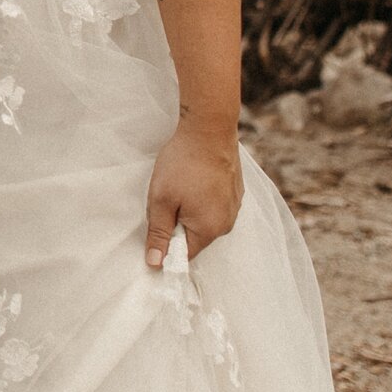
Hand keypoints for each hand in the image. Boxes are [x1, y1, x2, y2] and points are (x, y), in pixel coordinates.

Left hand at [145, 122, 242, 269]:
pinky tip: (196, 176)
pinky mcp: (236, 191)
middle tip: (168, 195)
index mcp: (210, 230)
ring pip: (205, 218)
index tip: (159, 219)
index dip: (167, 241)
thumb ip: (158, 233)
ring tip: (183, 182)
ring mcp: (234, 206)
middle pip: (195, 235)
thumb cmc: (183, 163)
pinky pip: (215, 204)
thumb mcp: (161, 199)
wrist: (209, 127)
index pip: (185, 254)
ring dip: (190, 207)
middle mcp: (227, 223)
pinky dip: (203, 195)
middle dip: (178, 221)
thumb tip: (155, 265)